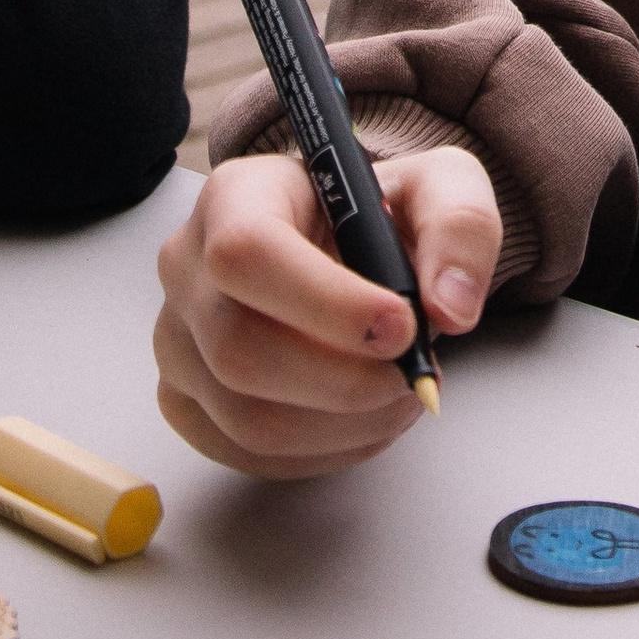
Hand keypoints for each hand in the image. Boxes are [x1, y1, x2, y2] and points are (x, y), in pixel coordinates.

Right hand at [152, 145, 499, 479]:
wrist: (348, 247)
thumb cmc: (377, 215)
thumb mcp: (439, 186)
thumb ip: (460, 227)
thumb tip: (450, 306)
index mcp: (236, 195)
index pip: (248, 253)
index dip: (324, 302)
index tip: (400, 325)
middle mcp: (188, 267)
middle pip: (240, 349)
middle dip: (344, 381)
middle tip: (411, 375)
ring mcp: (177, 341)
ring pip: (246, 416)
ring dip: (343, 424)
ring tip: (400, 394)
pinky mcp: (187, 401)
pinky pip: (246, 453)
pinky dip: (323, 450)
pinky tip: (365, 417)